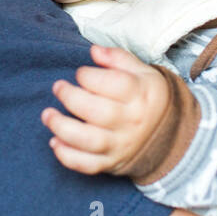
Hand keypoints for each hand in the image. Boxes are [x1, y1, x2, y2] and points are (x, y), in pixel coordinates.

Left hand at [42, 45, 169, 179]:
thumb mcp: (142, 72)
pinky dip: (68, 156)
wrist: (169, 134)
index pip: (115, 84)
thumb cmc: (147, 97)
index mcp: (140, 95)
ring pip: (90, 141)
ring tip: (47, 115)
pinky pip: (88, 165)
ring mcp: (121, 145)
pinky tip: (55, 142)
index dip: (89, 76)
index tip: (80, 74)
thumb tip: (94, 51)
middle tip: (58, 87)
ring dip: (62, 128)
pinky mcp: (111, 163)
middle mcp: (132, 122)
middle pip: (98, 112)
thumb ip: (117, 58)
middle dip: (71, 98)